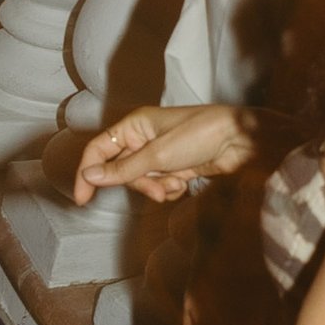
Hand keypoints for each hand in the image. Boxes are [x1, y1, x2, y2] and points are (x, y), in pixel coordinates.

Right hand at [74, 104, 252, 205]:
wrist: (240, 141)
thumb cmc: (200, 135)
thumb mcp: (157, 155)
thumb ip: (122, 169)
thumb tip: (89, 176)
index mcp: (134, 125)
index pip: (98, 149)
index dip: (87, 172)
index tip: (83, 198)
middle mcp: (144, 138)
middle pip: (120, 170)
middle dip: (138, 184)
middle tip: (156, 189)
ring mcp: (160, 154)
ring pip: (141, 181)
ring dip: (156, 188)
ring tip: (176, 184)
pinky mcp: (176, 167)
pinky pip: (160, 186)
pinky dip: (170, 190)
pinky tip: (185, 183)